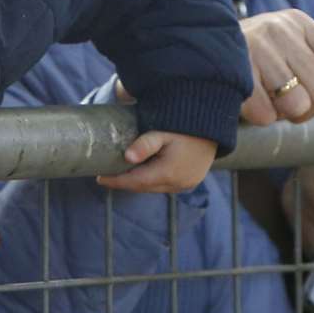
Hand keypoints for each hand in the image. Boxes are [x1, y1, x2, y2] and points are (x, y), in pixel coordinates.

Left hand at [97, 131, 216, 192]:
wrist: (213, 125)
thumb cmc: (185, 124)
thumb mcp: (162, 130)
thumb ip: (145, 144)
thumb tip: (128, 157)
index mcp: (168, 172)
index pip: (135, 182)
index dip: (116, 181)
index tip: (99, 178)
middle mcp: (178, 183)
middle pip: (144, 187)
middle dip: (125, 182)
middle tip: (107, 175)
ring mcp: (186, 184)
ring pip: (154, 187)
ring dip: (139, 182)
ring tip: (122, 174)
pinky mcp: (191, 180)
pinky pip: (166, 185)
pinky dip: (152, 181)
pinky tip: (143, 172)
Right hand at [237, 10, 313, 131]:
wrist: (193, 50)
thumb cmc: (256, 65)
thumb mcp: (297, 67)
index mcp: (301, 23)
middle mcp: (280, 27)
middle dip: (308, 112)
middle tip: (286, 106)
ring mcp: (255, 45)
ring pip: (296, 104)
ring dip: (282, 116)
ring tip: (266, 101)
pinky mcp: (232, 68)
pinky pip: (264, 114)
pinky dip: (258, 119)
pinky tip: (246, 103)